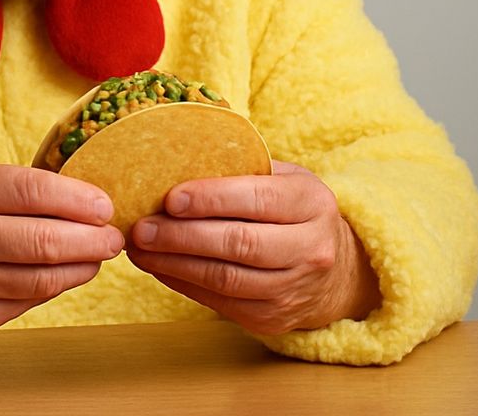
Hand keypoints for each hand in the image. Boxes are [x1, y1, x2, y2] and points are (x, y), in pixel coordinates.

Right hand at [0, 163, 123, 347]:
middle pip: (45, 240)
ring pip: (43, 279)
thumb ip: (9, 190)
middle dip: (93, 239)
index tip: (104, 204)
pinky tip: (66, 274)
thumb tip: (80, 200)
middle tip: (114, 236)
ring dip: (81, 267)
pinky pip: (25, 303)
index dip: (79, 198)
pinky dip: (53, 288)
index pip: (33, 190)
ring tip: (98, 255)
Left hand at [126, 161, 380, 334]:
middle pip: (239, 244)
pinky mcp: (273, 319)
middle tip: (142, 228)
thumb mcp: (283, 177)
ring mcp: (293, 289)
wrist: (337, 270)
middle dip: (182, 236)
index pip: (258, 199)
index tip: (170, 198)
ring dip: (174, 264)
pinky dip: (183, 284)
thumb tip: (175, 157)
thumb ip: (241, 167)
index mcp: (311, 203)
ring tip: (139, 248)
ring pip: (226, 280)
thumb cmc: (292, 209)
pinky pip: (220, 303)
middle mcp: (310, 249)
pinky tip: (158, 267)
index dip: (212, 199)